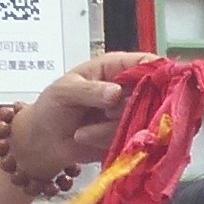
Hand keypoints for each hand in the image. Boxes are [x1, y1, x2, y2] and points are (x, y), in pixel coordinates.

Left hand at [4, 53, 159, 186]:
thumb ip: (90, 90)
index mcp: (115, 68)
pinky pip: (131, 140)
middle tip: (105, 112)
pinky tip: (87, 136)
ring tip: (83, 129)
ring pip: (141, 121)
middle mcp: (127, 89)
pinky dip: (107, 140)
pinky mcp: (127, 137)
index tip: (159, 85)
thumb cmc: (51, 107)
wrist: (43, 140)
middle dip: (129, 108)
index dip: (160, 72)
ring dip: (109, 128)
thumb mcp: (65, 91)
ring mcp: (129, 114)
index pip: (148, 62)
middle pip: (153, 95)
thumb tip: (115, 93)